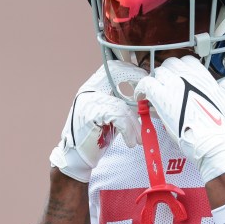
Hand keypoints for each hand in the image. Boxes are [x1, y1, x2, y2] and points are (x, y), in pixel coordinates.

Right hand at [50, 61, 146, 181]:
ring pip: (121, 104)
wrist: (77, 157)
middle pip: (115, 72)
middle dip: (136, 80)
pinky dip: (128, 130)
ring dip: (134, 123)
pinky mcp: (90, 114)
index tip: (145, 81)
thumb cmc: (97, 136)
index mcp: (92, 86)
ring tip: (140, 137)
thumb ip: (123, 103)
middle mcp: (88, 89)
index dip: (131, 70)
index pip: (113, 67)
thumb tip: (146, 97)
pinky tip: (132, 142)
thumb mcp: (112, 115)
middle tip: (147, 99)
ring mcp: (87, 100)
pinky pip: (117, 116)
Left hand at [134, 56, 224, 182]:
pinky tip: (141, 98)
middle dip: (166, 75)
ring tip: (154, 96)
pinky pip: (145, 84)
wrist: (208, 139)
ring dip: (155, 83)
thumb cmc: (217, 124)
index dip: (179, 70)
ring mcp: (173, 84)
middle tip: (165, 89)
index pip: (186, 61)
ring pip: (157, 73)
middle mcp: (187, 75)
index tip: (177, 80)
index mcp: (201, 75)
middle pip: (169, 65)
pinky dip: (141, 90)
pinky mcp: (160, 95)